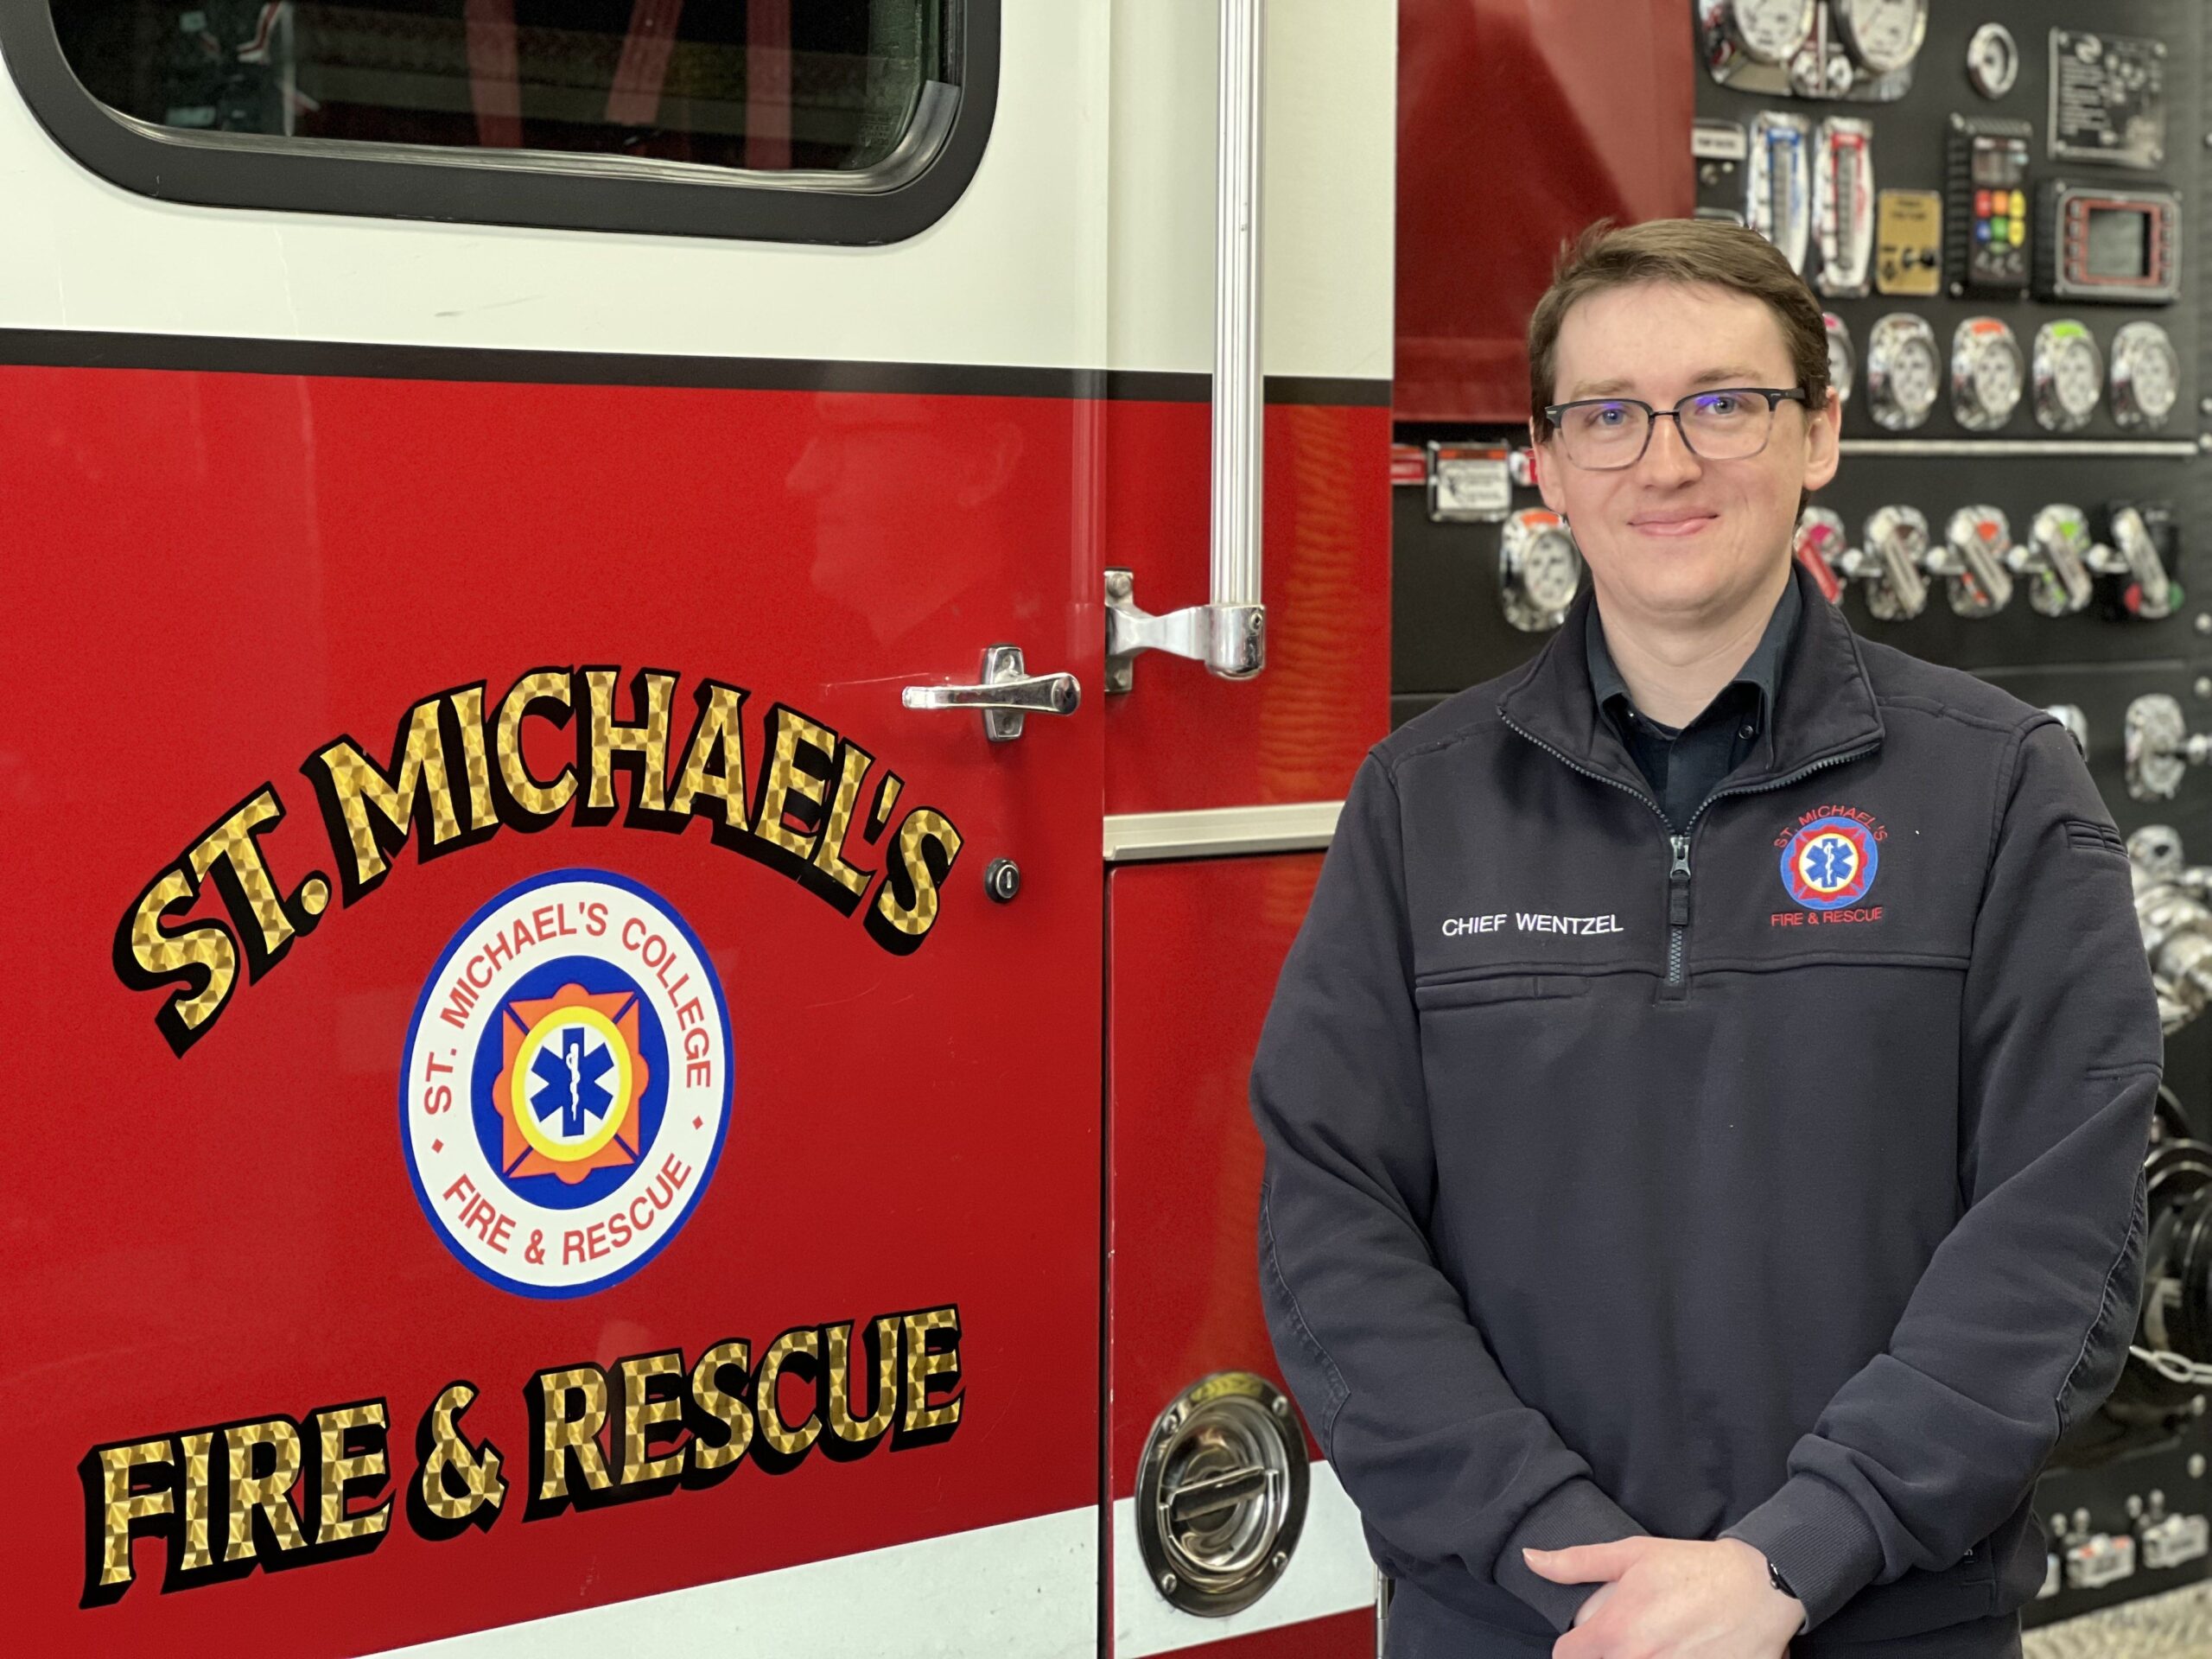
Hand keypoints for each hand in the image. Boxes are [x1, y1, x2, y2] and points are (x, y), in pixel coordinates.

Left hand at [1524, 1536, 1803, 1657]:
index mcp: (1615, 1634)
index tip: (1587, 1637)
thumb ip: (1576, 1563)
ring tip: (1659, 1639)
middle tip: (1631, 1634)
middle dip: (1606, 1653)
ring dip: (1634, 1656)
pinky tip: (1678, 1649)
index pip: (1565, 1657)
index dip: (1572, 1645)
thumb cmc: (1693, 1569)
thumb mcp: (1632, 1554)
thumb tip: (1531, 1559)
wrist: (1759, 1589)